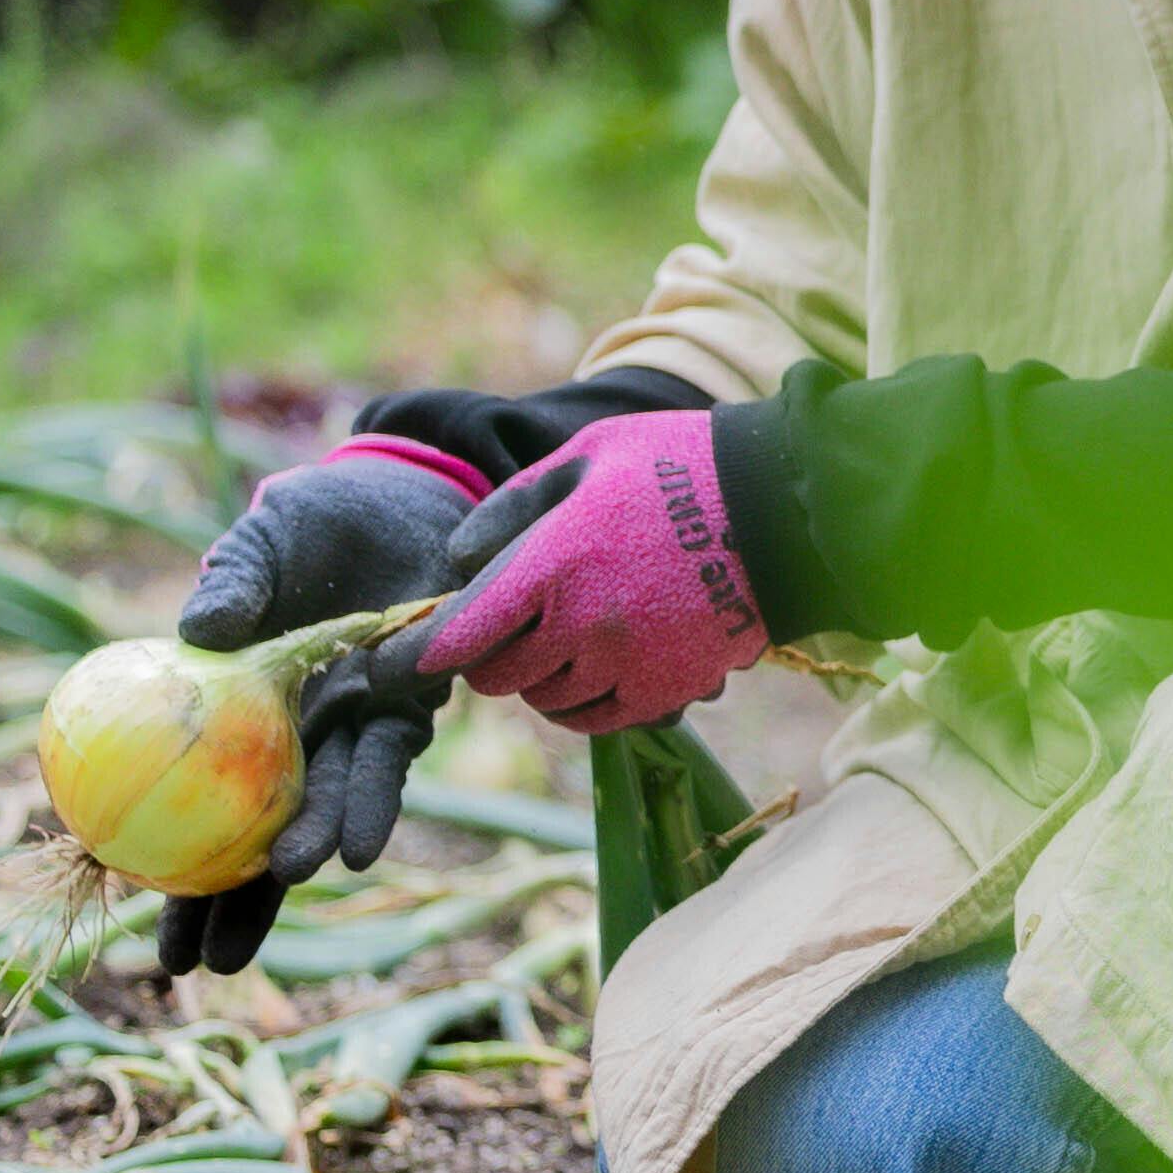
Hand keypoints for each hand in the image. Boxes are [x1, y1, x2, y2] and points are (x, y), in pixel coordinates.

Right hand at [158, 442, 484, 981]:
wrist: (407, 495)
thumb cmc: (315, 523)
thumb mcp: (259, 544)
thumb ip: (231, 583)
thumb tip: (192, 633)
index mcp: (238, 712)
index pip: (190, 803)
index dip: (163, 867)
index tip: (131, 918)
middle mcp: (294, 735)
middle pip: (256, 835)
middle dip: (232, 903)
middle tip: (202, 965)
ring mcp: (354, 727)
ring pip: (324, 807)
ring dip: (305, 851)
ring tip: (283, 888)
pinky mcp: (414, 709)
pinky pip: (387, 764)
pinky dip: (370, 803)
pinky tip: (353, 848)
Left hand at [419, 410, 770, 734]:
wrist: (781, 507)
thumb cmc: (676, 465)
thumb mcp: (584, 454)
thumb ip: (510, 509)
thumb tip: (459, 563)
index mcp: (551, 564)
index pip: (456, 637)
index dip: (411, 657)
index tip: (391, 663)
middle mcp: (582, 625)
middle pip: (495, 677)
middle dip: (484, 657)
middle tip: (498, 630)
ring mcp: (628, 663)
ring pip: (544, 700)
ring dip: (536, 678)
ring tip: (557, 639)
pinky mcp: (667, 689)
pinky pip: (597, 718)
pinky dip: (580, 702)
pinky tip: (590, 667)